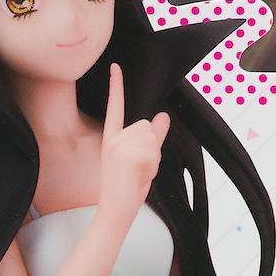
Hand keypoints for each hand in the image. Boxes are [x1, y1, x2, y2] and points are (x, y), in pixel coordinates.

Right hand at [98, 64, 168, 222]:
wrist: (115, 209)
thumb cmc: (127, 187)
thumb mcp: (142, 159)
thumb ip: (153, 137)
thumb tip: (163, 116)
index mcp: (112, 138)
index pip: (115, 107)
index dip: (116, 85)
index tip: (115, 66)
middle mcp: (114, 139)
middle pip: (147, 126)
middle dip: (152, 147)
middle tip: (139, 168)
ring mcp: (119, 146)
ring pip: (152, 137)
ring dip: (153, 156)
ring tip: (139, 172)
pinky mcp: (127, 154)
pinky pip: (153, 150)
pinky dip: (153, 164)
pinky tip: (139, 175)